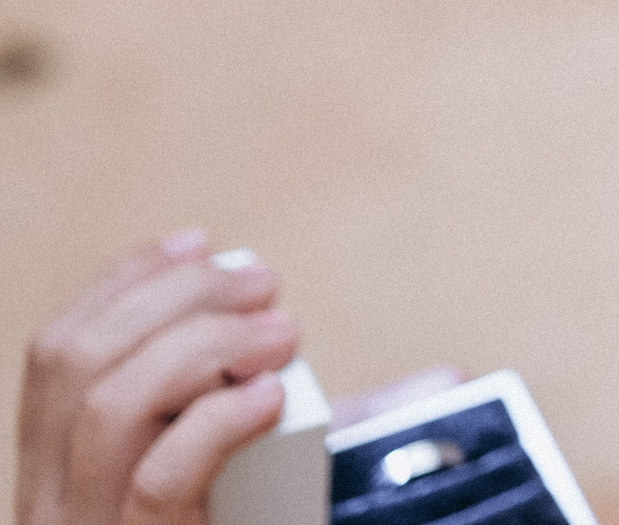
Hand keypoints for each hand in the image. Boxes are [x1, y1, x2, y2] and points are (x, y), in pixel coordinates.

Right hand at [16, 233, 300, 524]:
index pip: (53, 356)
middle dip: (172, 298)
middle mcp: (51, 507)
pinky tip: (268, 398)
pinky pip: (156, 482)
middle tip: (262, 284)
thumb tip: (446, 374)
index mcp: (55, 477)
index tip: (197, 243)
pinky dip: (214, 423)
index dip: (120, 283)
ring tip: (282, 332)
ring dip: (199, 345)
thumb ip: (321, 437)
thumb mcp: (262, 485)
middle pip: (78, 362)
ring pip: (105, 408)